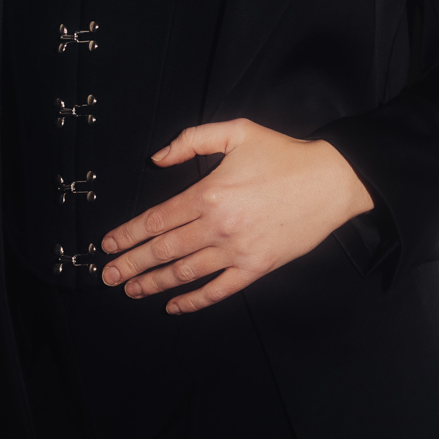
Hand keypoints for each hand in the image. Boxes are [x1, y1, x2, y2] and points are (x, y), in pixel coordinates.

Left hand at [100, 119, 373, 311]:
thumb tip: (157, 158)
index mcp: (209, 193)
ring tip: (131, 290)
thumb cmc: (284, 154)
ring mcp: (238, 251)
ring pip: (186, 273)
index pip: (157, 219)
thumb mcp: (237, 132)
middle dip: (132, 264)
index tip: (107, 246)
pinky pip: (219, 290)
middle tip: (107, 277)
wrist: (331, 180)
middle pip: (164, 250)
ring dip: (155, 284)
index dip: (128, 234)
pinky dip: (194, 301)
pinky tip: (174, 306)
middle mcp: (218, 226)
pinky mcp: (257, 267)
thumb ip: (192, 140)